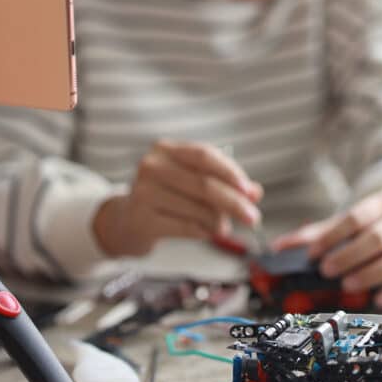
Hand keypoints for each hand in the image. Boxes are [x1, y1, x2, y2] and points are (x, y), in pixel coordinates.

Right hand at [93, 141, 262, 256]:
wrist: (126, 221)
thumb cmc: (166, 197)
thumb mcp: (193, 183)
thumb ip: (224, 184)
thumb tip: (255, 192)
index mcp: (166, 149)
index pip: (204, 155)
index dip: (230, 172)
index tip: (250, 191)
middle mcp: (152, 166)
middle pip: (203, 184)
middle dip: (233, 202)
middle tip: (252, 218)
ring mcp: (143, 192)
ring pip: (197, 208)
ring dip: (218, 221)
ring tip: (223, 227)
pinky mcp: (142, 219)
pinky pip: (185, 226)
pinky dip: (203, 231)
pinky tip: (206, 232)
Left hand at [271, 192, 381, 309]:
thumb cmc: (376, 226)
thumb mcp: (349, 222)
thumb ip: (318, 234)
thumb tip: (280, 247)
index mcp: (381, 206)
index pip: (357, 217)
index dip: (333, 236)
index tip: (314, 253)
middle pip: (378, 237)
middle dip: (351, 255)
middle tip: (327, 270)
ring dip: (371, 273)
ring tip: (347, 285)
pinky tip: (379, 299)